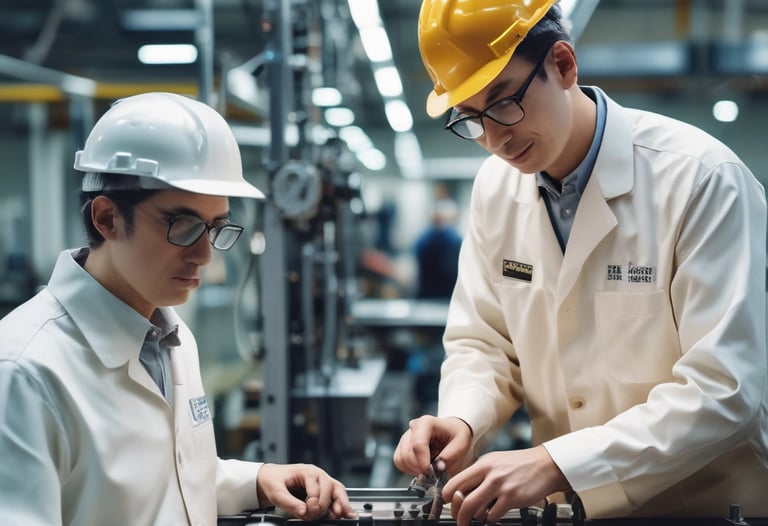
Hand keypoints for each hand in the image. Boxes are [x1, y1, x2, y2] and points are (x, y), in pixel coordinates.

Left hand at [256, 463, 355, 520]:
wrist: (269, 479)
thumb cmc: (273, 481)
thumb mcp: (276, 492)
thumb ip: (289, 502)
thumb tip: (303, 511)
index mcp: (308, 472)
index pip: (317, 489)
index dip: (313, 503)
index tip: (305, 511)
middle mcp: (318, 476)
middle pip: (331, 488)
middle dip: (324, 505)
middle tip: (314, 515)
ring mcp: (322, 483)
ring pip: (338, 491)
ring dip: (342, 503)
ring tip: (345, 515)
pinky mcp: (322, 492)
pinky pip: (335, 497)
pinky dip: (340, 505)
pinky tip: (343, 514)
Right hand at [393, 415, 472, 476]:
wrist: (452, 431)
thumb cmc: (457, 436)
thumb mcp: (461, 444)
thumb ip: (449, 456)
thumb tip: (438, 468)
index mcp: (427, 423)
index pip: (418, 444)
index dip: (422, 462)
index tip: (431, 473)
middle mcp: (413, 427)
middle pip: (407, 454)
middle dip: (419, 468)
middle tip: (433, 473)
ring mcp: (406, 436)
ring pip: (401, 459)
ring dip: (414, 470)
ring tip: (429, 469)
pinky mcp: (402, 445)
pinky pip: (399, 461)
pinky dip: (408, 469)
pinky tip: (421, 468)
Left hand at [443, 446, 569, 525]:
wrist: (546, 465)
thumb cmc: (520, 465)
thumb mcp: (495, 462)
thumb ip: (479, 474)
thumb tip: (461, 491)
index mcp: (482, 464)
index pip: (454, 482)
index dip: (448, 497)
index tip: (449, 505)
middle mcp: (489, 473)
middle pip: (461, 499)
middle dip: (457, 515)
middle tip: (459, 520)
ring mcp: (500, 485)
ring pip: (475, 509)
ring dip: (476, 517)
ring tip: (482, 515)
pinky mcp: (511, 497)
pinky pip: (492, 515)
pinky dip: (491, 518)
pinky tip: (497, 512)